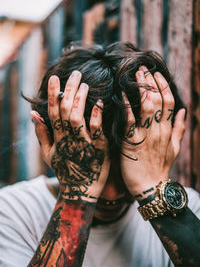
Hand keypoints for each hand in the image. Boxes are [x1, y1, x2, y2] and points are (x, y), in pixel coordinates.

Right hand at [31, 71, 109, 201]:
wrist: (81, 192)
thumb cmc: (65, 171)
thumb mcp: (49, 154)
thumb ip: (42, 133)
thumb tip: (33, 113)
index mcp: (57, 138)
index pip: (52, 112)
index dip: (52, 95)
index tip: (54, 78)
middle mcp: (68, 139)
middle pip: (65, 111)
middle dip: (68, 91)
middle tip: (75, 74)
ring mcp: (84, 144)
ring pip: (77, 118)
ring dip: (79, 100)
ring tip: (84, 84)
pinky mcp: (100, 150)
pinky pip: (97, 132)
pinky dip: (96, 118)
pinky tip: (99, 104)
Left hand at [120, 66, 184, 200]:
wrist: (149, 187)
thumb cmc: (160, 168)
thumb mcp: (175, 148)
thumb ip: (179, 128)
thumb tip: (184, 109)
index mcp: (168, 131)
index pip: (170, 102)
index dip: (164, 86)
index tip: (157, 74)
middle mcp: (159, 131)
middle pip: (159, 100)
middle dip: (152, 82)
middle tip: (143, 69)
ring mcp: (146, 136)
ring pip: (147, 106)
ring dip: (142, 88)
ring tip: (135, 75)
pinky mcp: (131, 143)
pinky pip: (129, 121)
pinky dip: (126, 106)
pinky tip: (121, 93)